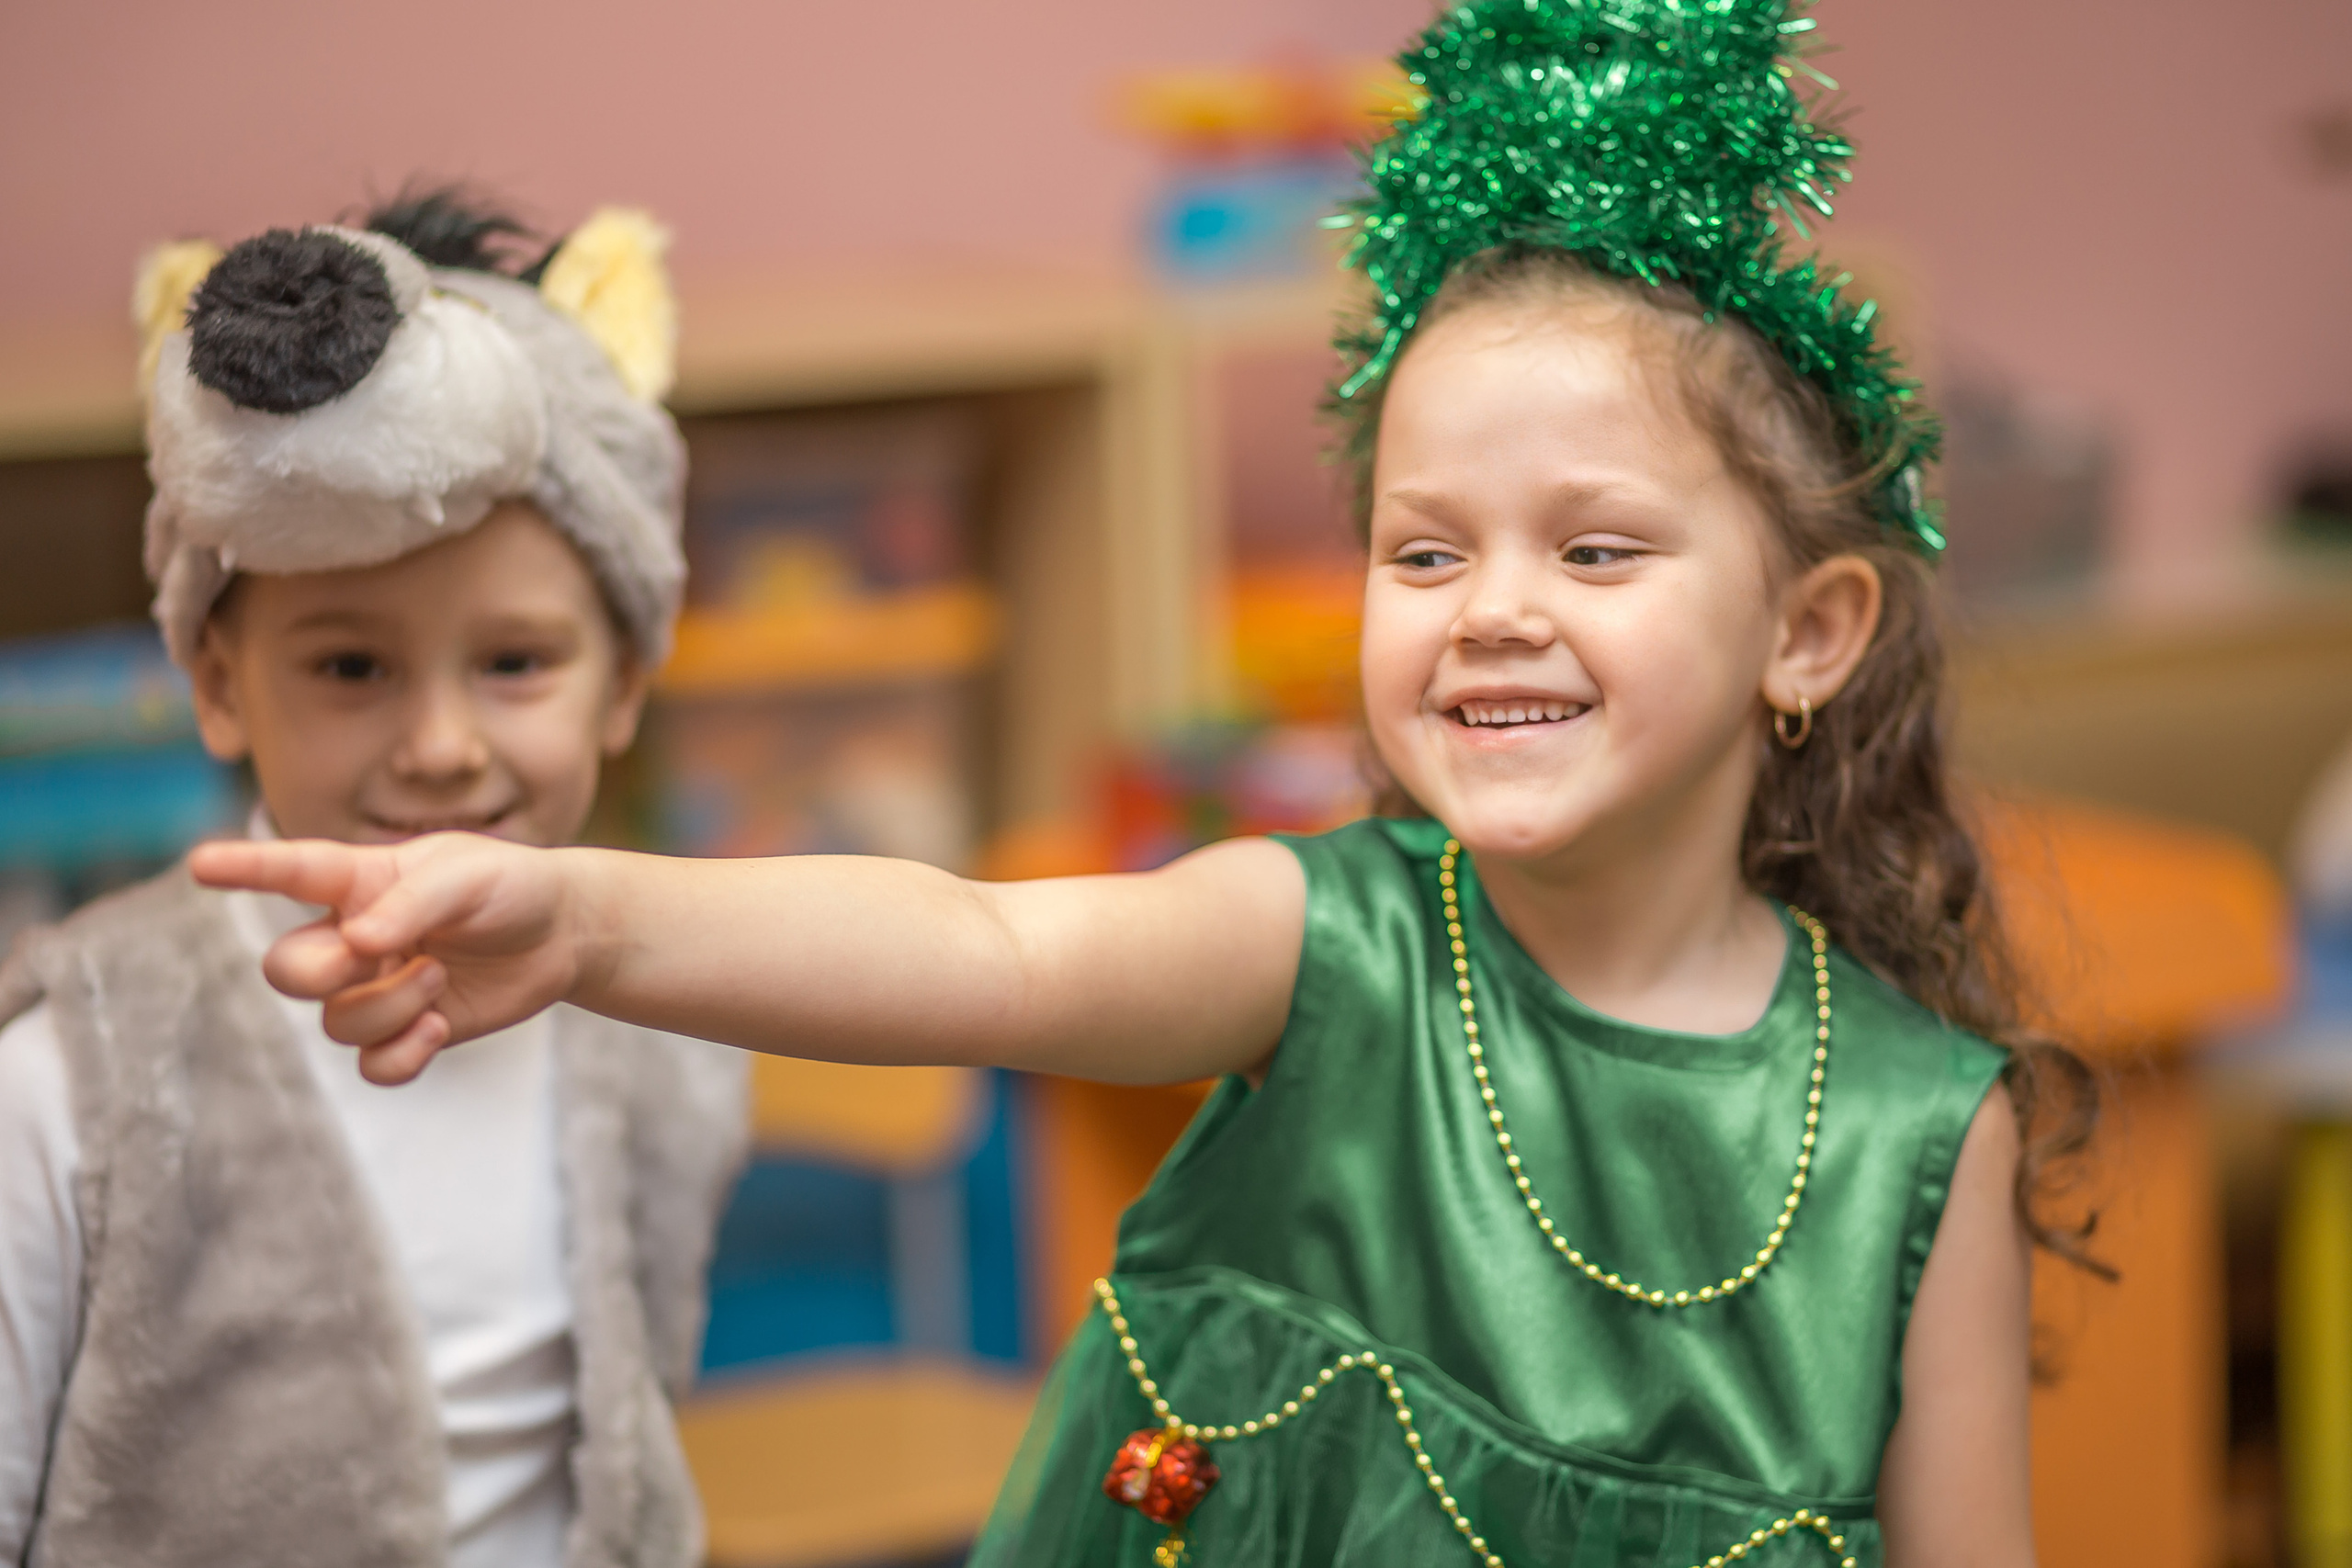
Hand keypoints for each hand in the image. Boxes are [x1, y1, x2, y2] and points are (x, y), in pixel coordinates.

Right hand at [188, 833, 587, 1083]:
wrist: (563, 935)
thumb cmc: (511, 888)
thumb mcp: (468, 876)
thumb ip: (411, 902)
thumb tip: (357, 943)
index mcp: (360, 882)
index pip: (289, 873)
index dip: (244, 868)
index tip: (200, 864)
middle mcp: (354, 937)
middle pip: (286, 971)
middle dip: (319, 973)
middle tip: (375, 955)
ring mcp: (378, 988)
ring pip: (335, 1023)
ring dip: (388, 1006)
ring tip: (442, 975)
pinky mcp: (409, 1031)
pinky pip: (372, 1067)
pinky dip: (400, 1057)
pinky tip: (438, 1028)